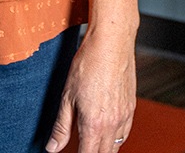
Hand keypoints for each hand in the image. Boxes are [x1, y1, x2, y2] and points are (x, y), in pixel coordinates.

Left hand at [46, 29, 135, 152]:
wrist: (112, 43)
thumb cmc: (89, 64)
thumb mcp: (67, 97)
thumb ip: (61, 126)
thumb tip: (53, 147)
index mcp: (94, 124)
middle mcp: (112, 123)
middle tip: (82, 149)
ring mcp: (124, 115)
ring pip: (117, 145)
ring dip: (105, 149)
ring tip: (94, 145)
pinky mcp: (131, 106)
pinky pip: (125, 131)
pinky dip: (116, 137)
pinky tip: (108, 131)